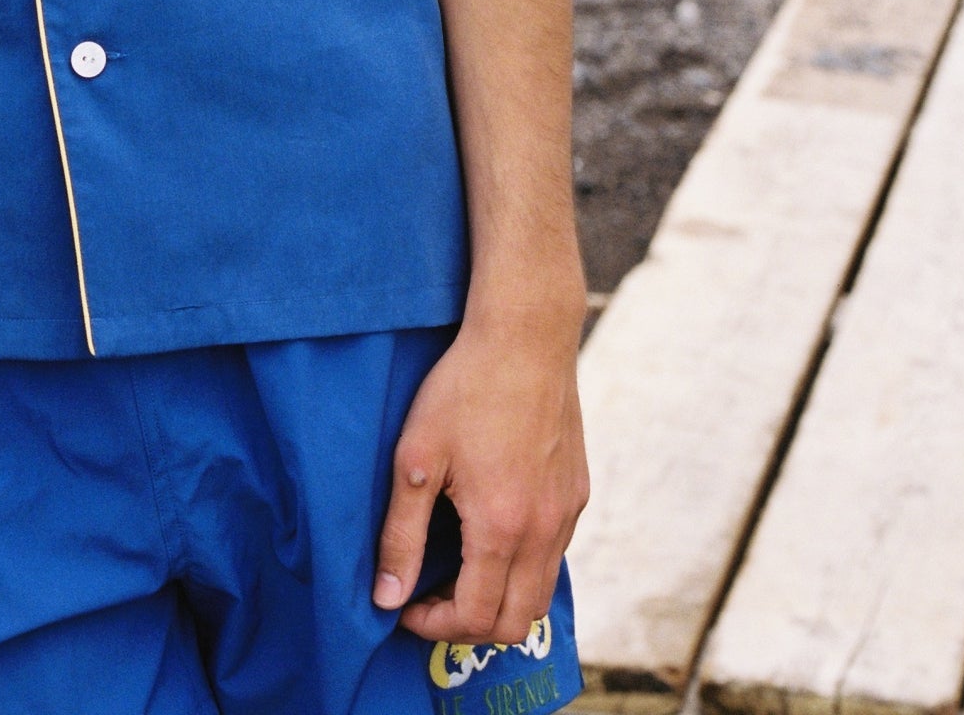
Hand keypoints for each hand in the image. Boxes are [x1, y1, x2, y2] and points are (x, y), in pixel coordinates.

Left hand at [373, 309, 588, 645]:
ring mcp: (567, 513)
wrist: (525, 336)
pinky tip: (488, 533)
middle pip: (517, 622)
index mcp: (502, 527)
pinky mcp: (576, 492)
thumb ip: (401, 535)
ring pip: (541, 592)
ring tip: (457, 570)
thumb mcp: (415, 458)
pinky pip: (554, 555)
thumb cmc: (464, 388)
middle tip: (430, 598)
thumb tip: (386, 598)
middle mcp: (545, 530)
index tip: (404, 604)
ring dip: (500, 599)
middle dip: (470, 626)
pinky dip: (522, 567)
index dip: (435, 625)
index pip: (476, 617)